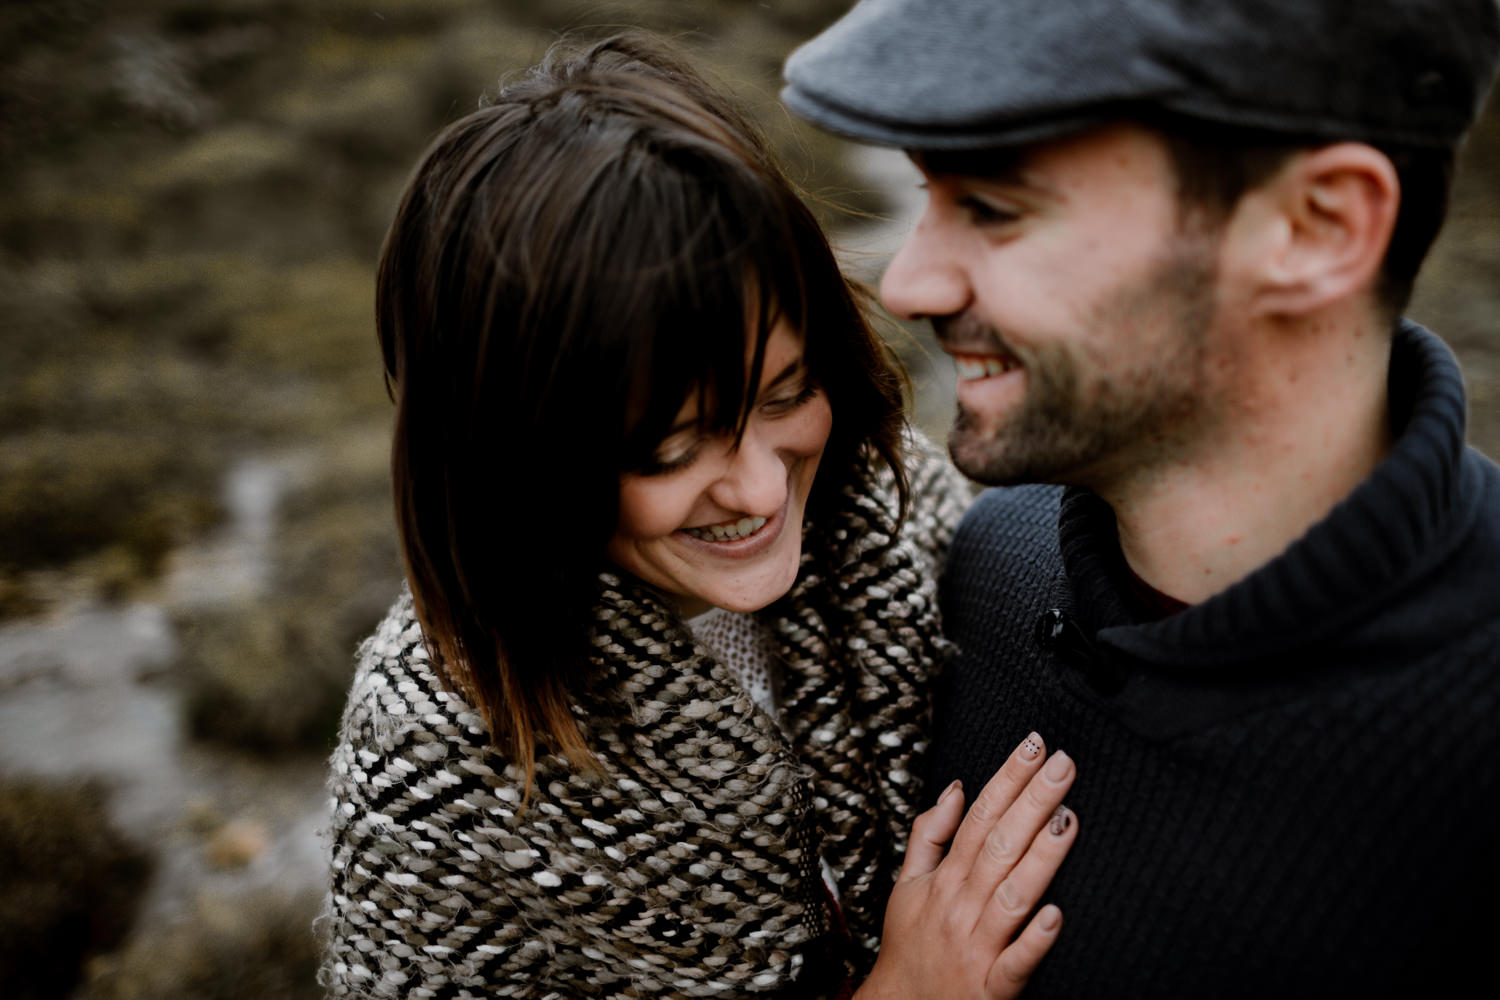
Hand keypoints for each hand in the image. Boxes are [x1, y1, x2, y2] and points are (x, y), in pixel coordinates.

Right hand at [856, 733, 1077, 999]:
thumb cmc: (910, 945)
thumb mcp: (908, 884)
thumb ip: (930, 835)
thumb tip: (955, 787)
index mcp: (946, 878)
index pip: (980, 816)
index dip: (1007, 778)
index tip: (1034, 744)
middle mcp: (962, 905)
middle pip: (999, 844)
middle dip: (1032, 801)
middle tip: (1063, 763)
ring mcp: (977, 945)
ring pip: (1013, 894)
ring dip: (1040, 858)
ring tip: (1067, 819)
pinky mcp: (992, 986)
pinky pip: (1016, 962)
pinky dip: (1034, 940)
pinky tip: (1056, 914)